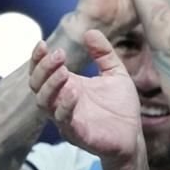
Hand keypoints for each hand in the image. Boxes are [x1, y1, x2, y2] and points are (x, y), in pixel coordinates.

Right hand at [30, 30, 140, 162]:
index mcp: (65, 86)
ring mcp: (64, 118)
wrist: (133, 137)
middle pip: (36, 84)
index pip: (40, 71)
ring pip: (43, 102)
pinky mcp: (75, 133)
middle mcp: (59, 101)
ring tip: (63, 70)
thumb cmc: (121, 108)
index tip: (42, 43)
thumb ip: (103, 54)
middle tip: (59, 55)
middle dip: (43, 68)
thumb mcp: (115, 73)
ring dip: (50, 84)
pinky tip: (73, 91)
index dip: (37, 58)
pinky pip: (62, 119)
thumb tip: (90, 31)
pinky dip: (64, 104)